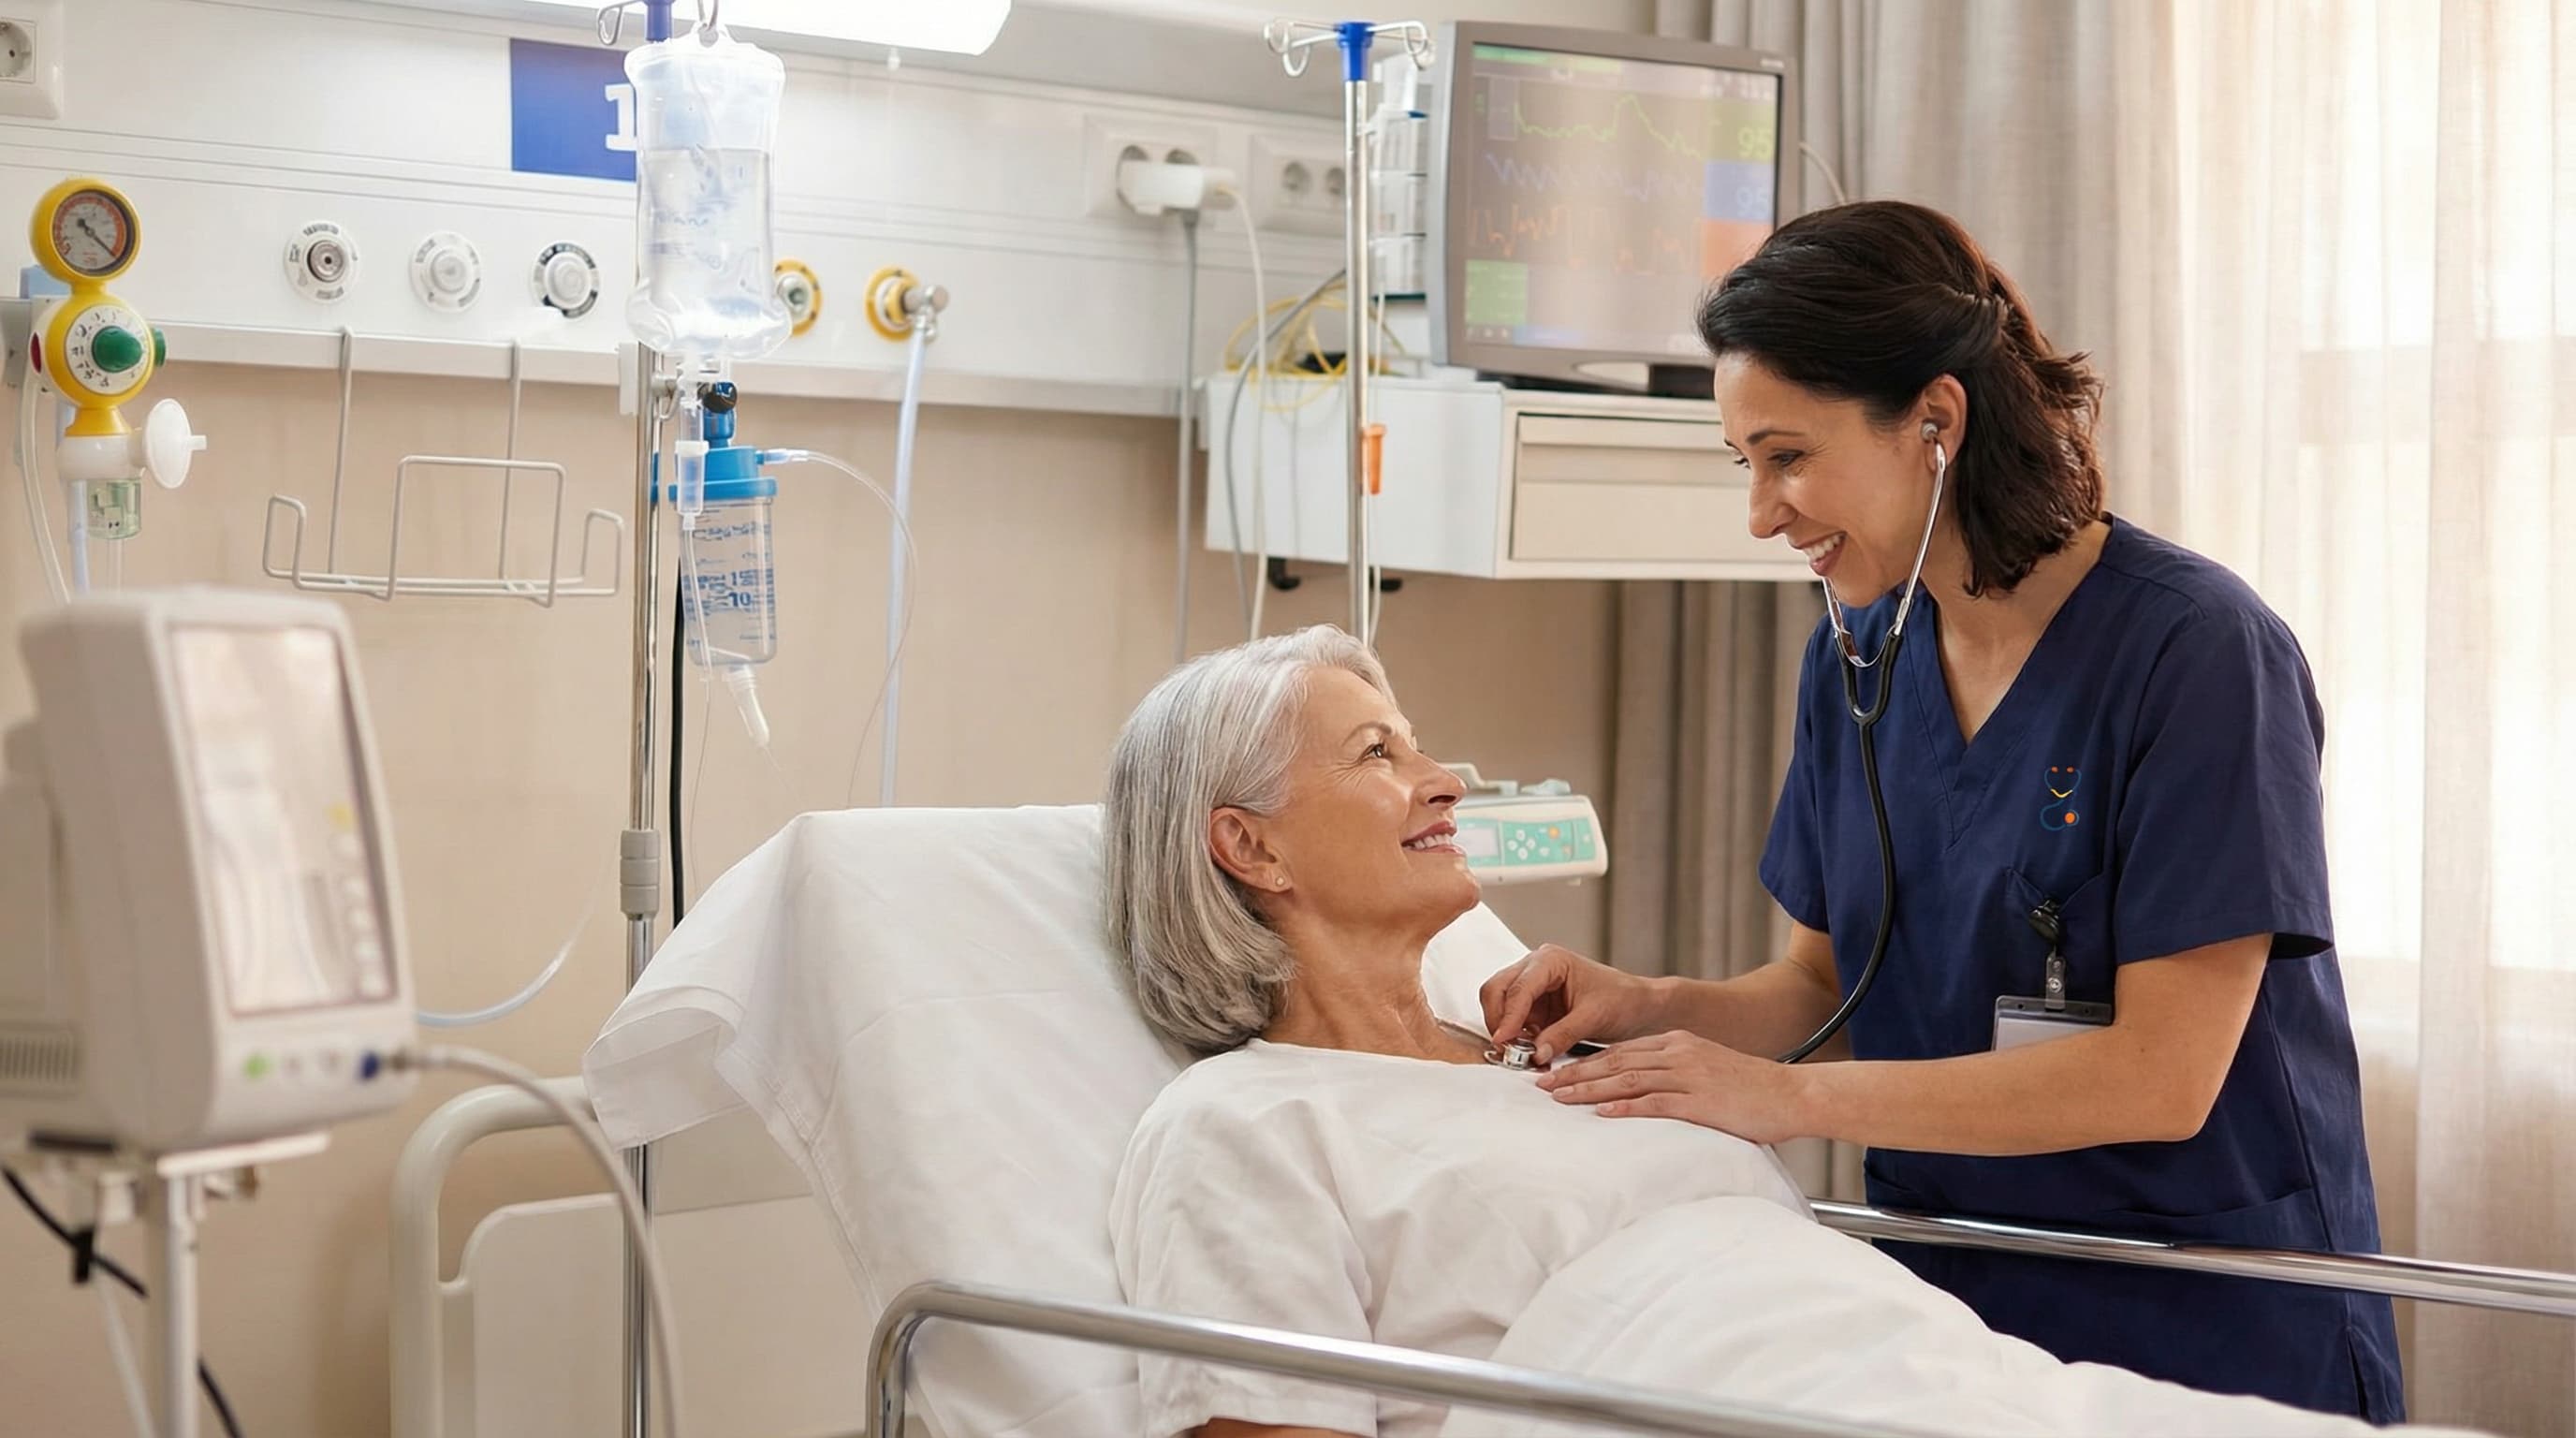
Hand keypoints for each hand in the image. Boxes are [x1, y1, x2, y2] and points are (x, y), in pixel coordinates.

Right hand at [1480, 945, 1663, 1063]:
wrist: (1639, 1007)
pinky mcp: (1536, 1008)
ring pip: (1500, 1006)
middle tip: (1506, 1049)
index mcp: (1550, 960)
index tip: (1503, 1041)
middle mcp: (1536, 969)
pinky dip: (1515, 1039)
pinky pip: (1514, 1023)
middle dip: (1498, 1020)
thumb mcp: (1593, 1017)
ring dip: (1505, 1031)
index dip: (1508, 1016)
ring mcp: (1533, 989)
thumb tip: (1536, 1054)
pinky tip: (1529, 1052)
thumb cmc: (1623, 999)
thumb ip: (1562, 1035)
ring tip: (1520, 1054)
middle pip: (1497, 990)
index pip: (1518, 987)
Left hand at [1536, 1030, 1814, 1145]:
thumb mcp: (1708, 1071)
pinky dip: (1625, 1108)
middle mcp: (1679, 1052)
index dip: (1584, 1062)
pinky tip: (1602, 1114)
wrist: (1793, 1094)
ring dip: (1589, 1090)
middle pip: (1614, 1061)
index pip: (1620, 1050)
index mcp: (1678, 1043)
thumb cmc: (1753, 1090)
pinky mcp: (1701, 1100)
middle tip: (1543, 1086)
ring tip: (1559, 1099)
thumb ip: (1675, 1076)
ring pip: (1627, 1079)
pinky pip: (1655, 1102)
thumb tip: (1642, 1092)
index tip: (1556, 1073)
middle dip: (1575, 1074)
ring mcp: (1689, 1075)